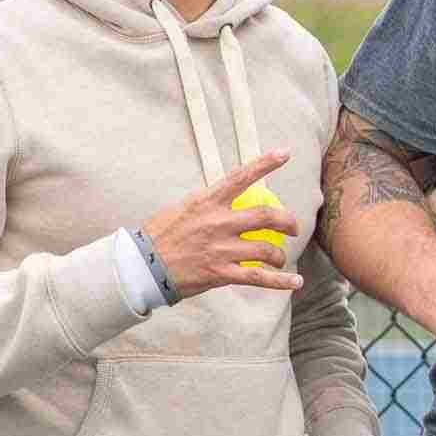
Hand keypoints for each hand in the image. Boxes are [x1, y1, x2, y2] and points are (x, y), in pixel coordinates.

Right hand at [142, 150, 305, 297]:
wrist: (141, 267)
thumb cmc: (160, 236)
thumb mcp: (182, 209)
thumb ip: (207, 204)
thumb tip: (226, 198)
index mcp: (207, 202)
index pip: (241, 177)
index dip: (265, 164)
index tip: (285, 153)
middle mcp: (218, 222)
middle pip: (266, 216)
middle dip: (287, 221)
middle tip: (293, 228)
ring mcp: (220, 249)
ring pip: (266, 249)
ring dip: (279, 255)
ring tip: (279, 259)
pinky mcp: (221, 273)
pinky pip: (258, 277)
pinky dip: (280, 281)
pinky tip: (294, 283)